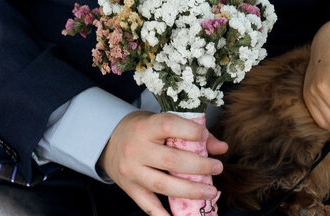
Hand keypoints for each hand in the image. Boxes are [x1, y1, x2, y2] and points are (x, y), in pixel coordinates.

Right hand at [98, 110, 227, 215]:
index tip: (205, 137)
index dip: (191, 132)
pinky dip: (163, 215)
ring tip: (211, 192)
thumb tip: (221, 148)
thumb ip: (192, 132)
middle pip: (171, 161)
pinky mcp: (130, 188)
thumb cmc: (142, 129)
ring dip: (190, 191)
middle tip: (217, 168)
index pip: (169, 126)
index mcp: (146, 127)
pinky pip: (147, 205)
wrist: (107, 141)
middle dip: (199, 166)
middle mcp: (136, 150)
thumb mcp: (161, 122)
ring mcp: (132, 171)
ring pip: (163, 185)